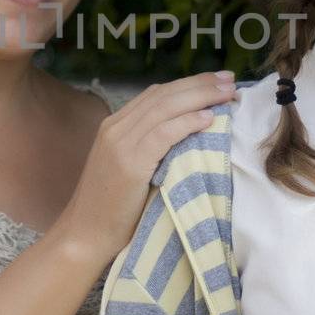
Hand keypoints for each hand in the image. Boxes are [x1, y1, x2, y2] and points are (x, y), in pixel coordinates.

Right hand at [54, 71, 236, 260]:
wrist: (85, 235)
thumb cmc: (111, 209)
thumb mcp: (128, 168)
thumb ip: (150, 147)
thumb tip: (189, 134)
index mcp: (114, 126)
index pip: (156, 94)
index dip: (189, 84)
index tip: (217, 82)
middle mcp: (116, 128)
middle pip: (164, 95)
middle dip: (200, 84)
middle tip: (230, 79)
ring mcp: (120, 144)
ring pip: (165, 108)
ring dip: (201, 97)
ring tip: (228, 93)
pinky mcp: (129, 163)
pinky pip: (163, 134)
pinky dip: (187, 123)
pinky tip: (208, 118)